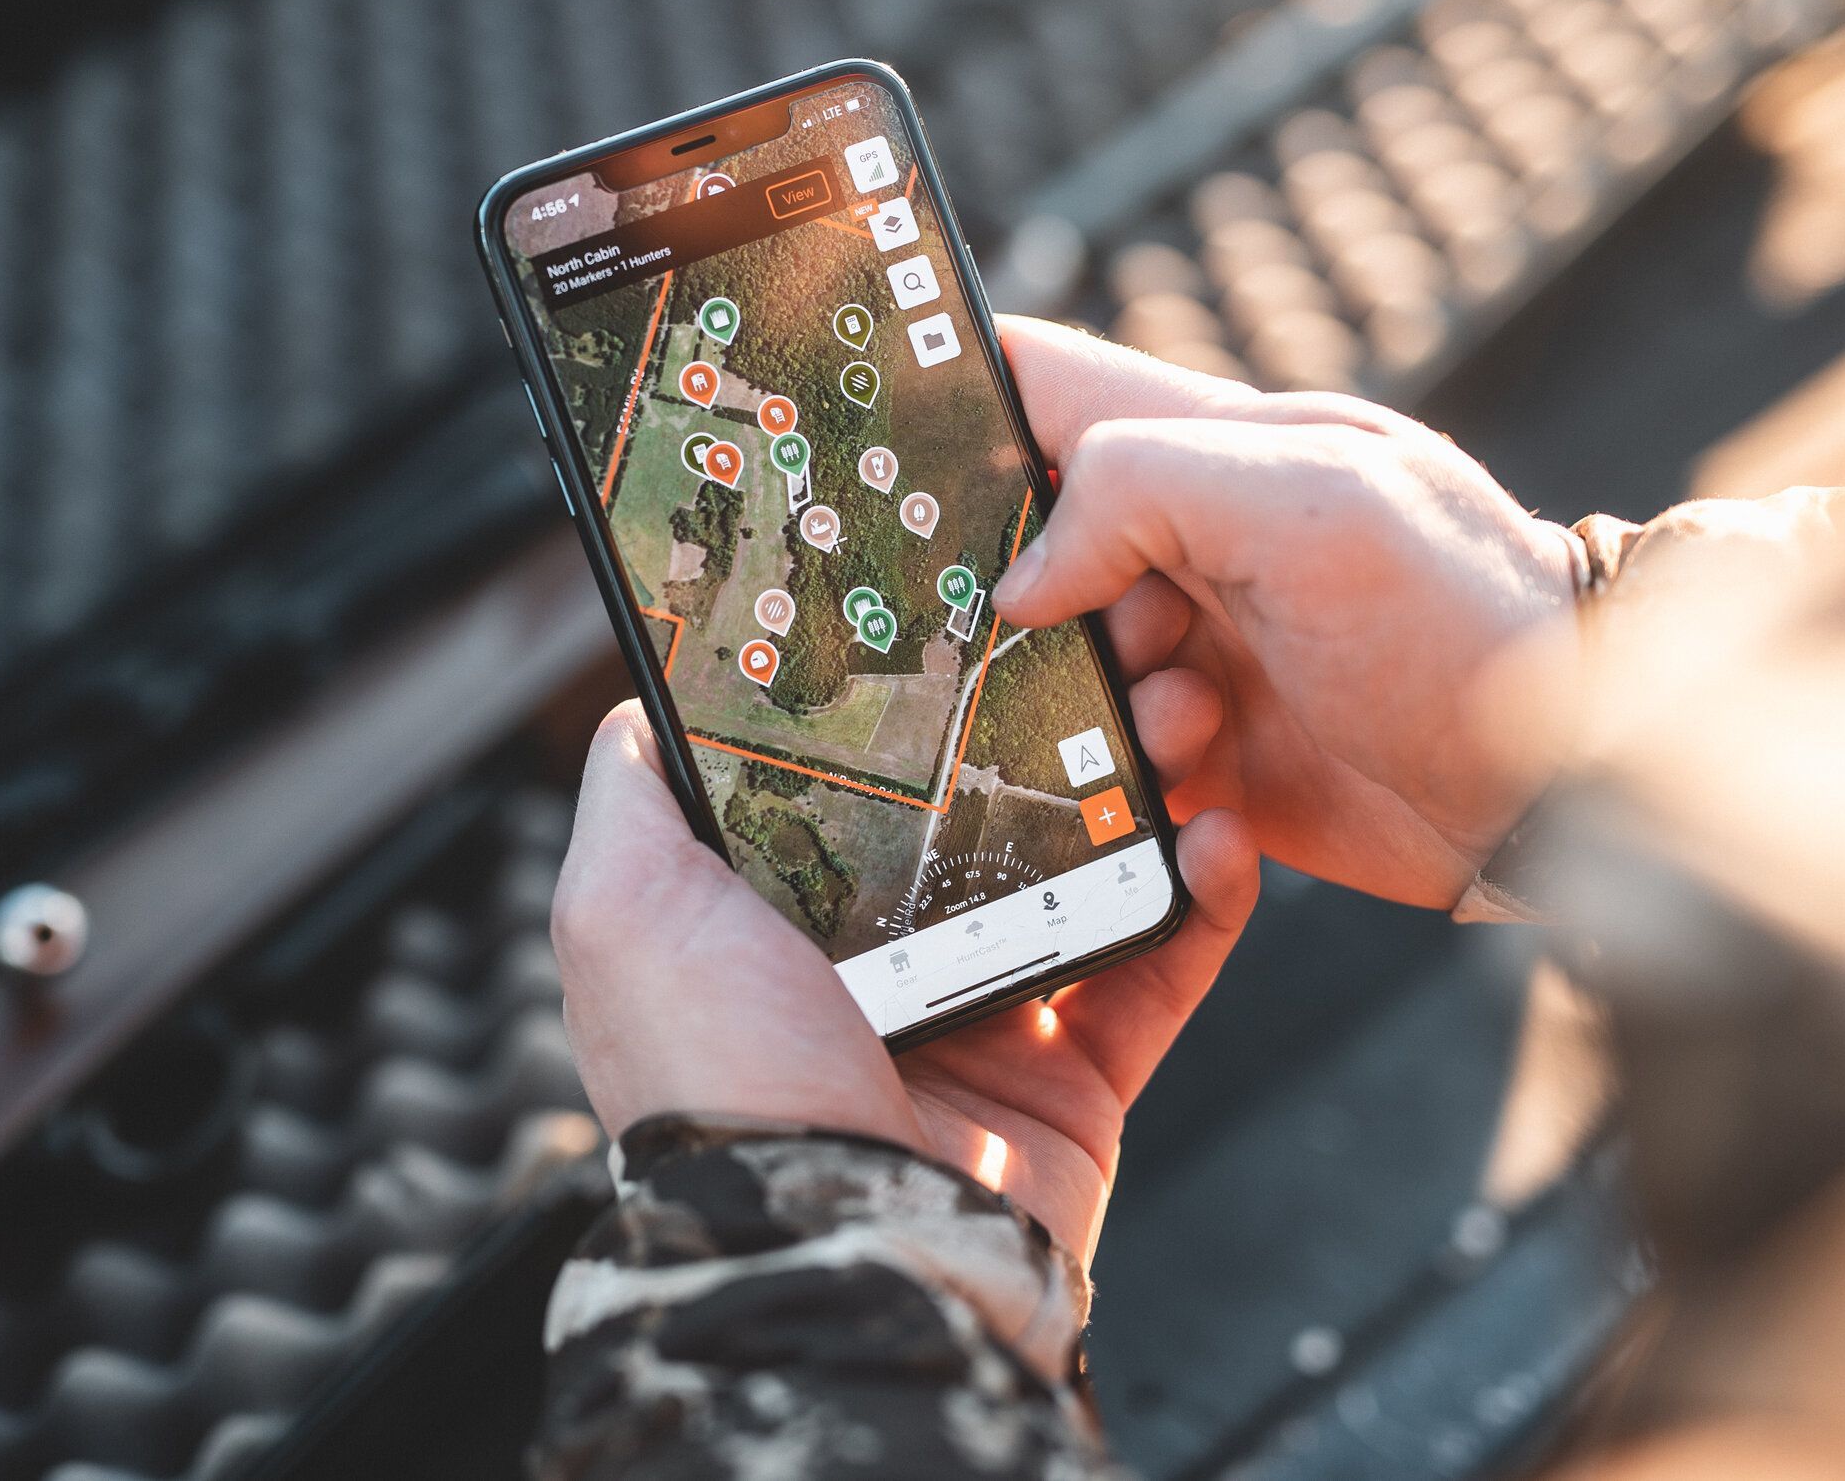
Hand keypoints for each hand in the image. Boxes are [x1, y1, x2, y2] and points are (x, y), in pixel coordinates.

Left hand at [553, 702, 1258, 1266]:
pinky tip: (1223, 829)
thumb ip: (631, 798)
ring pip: (1090, 871)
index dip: (921, 688)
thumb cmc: (716, 1075)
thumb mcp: (622, 912)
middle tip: (1109, 640)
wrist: (834, 1244)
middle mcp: (884, 957)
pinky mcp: (1074, 1081)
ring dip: (1145, 786)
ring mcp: (987, 1017)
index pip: (867, 771)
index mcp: (784, 913)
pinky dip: (1204, 901)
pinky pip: (1157, 973)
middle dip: (1056, 721)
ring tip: (1178, 710)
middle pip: (992, 805)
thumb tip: (640, 704)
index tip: (974, 601)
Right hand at [992, 318, 1581, 908]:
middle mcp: (1194, 541)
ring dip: (1081, 698)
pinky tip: (1204, 778)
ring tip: (1186, 712)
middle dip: (1010, 594)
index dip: (954, 395)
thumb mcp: (1315, 507)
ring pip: (1053, 663)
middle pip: (1025, 541)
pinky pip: (1105, 759)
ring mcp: (1198, 648)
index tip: (877, 445)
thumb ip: (1147, 488)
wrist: (1569, 790)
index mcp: (1216, 447)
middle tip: (1045, 634)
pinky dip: (1122, 776)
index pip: (1048, 383)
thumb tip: (1023, 577)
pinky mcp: (1211, 753)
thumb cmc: (1468, 623)